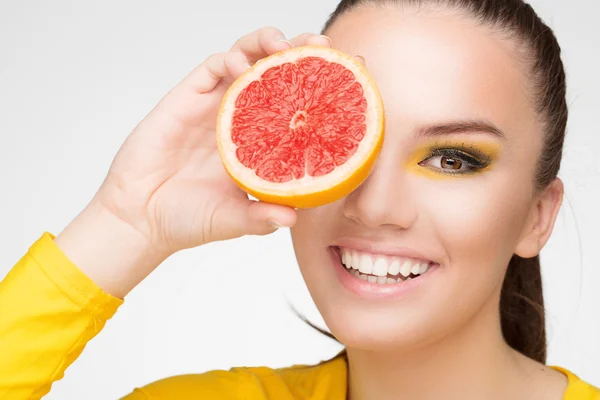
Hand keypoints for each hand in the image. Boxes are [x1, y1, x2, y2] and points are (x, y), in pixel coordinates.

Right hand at [55, 28, 332, 296]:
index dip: (322, 90)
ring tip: (284, 45)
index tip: (350, 79)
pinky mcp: (187, 99)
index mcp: (259, 145)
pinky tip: (243, 68)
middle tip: (323, 47)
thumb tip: (294, 217)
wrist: (139, 218)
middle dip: (300, 54)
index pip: (297, 108)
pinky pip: (212, 68)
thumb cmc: (188, 219)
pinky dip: (230, 61)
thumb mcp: (233, 221)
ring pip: (246, 58)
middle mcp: (242, 119)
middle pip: (277, 74)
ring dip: (266, 44)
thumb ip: (260, 218)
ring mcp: (215, 106)